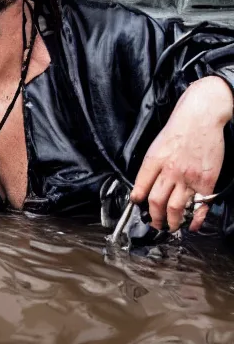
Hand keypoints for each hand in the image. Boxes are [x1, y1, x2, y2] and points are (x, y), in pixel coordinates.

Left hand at [130, 76, 232, 231]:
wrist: (200, 118)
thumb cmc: (178, 129)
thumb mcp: (156, 145)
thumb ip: (151, 165)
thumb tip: (144, 185)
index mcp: (154, 162)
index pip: (140, 187)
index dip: (138, 201)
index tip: (138, 207)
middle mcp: (170, 172)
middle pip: (157, 202)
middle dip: (154, 218)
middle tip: (155, 224)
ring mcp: (189, 178)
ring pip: (176, 208)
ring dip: (172, 222)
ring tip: (171, 227)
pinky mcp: (206, 181)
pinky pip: (200, 205)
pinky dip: (196, 219)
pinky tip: (193, 225)